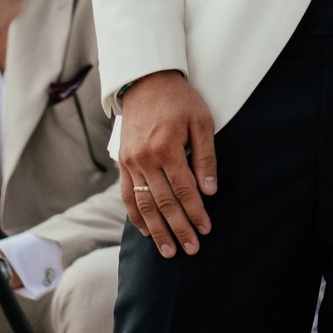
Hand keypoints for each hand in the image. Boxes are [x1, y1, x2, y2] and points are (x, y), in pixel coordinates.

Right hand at [117, 69, 215, 257]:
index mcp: (167, 147)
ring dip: (156, 230)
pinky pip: (127, 195)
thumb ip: (205, 156)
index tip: (206, 229)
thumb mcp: (201, 121)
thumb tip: (210, 190)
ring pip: (143, 204)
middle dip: (179, 229)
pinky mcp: (122, 162)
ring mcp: (130, 162)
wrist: (145, 81)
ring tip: (168, 251)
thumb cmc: (179, 100)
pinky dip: (136, 215)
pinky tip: (146, 231)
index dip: (196, 212)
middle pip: (163, 202)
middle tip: (191, 249)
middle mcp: (145, 158)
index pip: (184, 190)